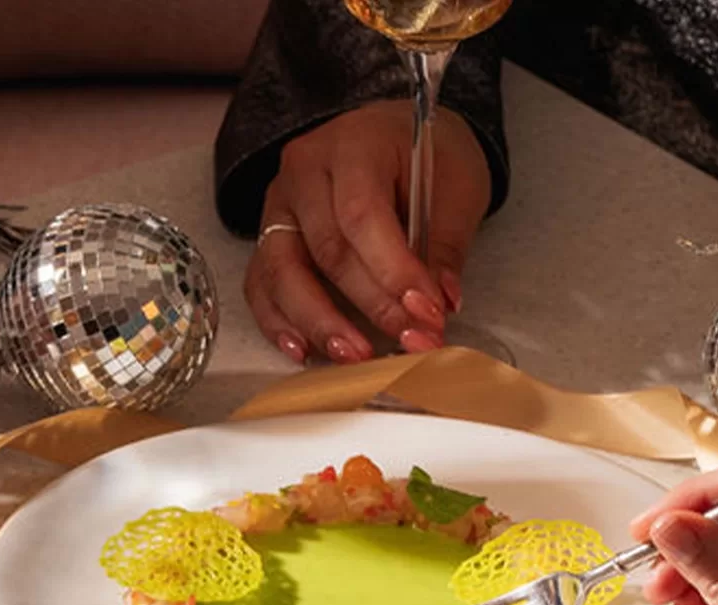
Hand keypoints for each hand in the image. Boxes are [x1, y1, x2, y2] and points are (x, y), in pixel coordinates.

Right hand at [245, 101, 490, 364]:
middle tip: (411, 340)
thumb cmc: (427, 157)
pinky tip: (304, 350)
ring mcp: (278, 205)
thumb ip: (445, 242)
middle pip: (327, 249)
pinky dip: (279, 321)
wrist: (395, 136)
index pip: (363, 214)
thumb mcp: (456, 185)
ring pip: (282, 272)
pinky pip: (261, 284)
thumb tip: (440, 302)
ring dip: (319, 322)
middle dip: (371, 304)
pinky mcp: (269, 237)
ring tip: (356, 356)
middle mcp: (304, 171)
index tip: (427, 312)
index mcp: (353, 144)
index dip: (393, 270)